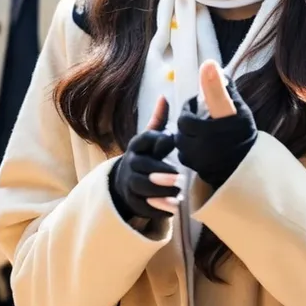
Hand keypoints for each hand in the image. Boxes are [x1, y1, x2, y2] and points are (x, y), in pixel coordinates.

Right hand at [110, 97, 182, 218]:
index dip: (157, 140)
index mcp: (137, 145)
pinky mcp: (133, 201)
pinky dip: (158, 208)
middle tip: (178, 177)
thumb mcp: (152, 138)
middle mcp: (131, 163)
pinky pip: (144, 206)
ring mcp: (130, 183)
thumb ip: (159, 121)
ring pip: (142, 188)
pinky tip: (172, 208)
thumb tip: (164, 97)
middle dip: (160, 173)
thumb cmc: (147, 156)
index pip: (144, 139)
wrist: (127, 182)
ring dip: (161, 192)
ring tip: (178, 193)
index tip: (170, 141)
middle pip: (142, 168)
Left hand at [174, 60, 257, 188]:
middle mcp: (202, 147)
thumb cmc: (242, 131)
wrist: (250, 161)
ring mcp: (199, 160)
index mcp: (210, 129)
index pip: (185, 117)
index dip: (190, 108)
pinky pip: (185, 157)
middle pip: (180, 130)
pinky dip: (190, 150)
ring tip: (201, 132)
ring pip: (181, 143)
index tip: (199, 105)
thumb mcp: (234, 106)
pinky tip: (202, 146)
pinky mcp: (198, 170)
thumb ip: (219, 87)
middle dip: (188, 121)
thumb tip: (208, 64)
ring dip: (187, 136)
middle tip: (200, 118)